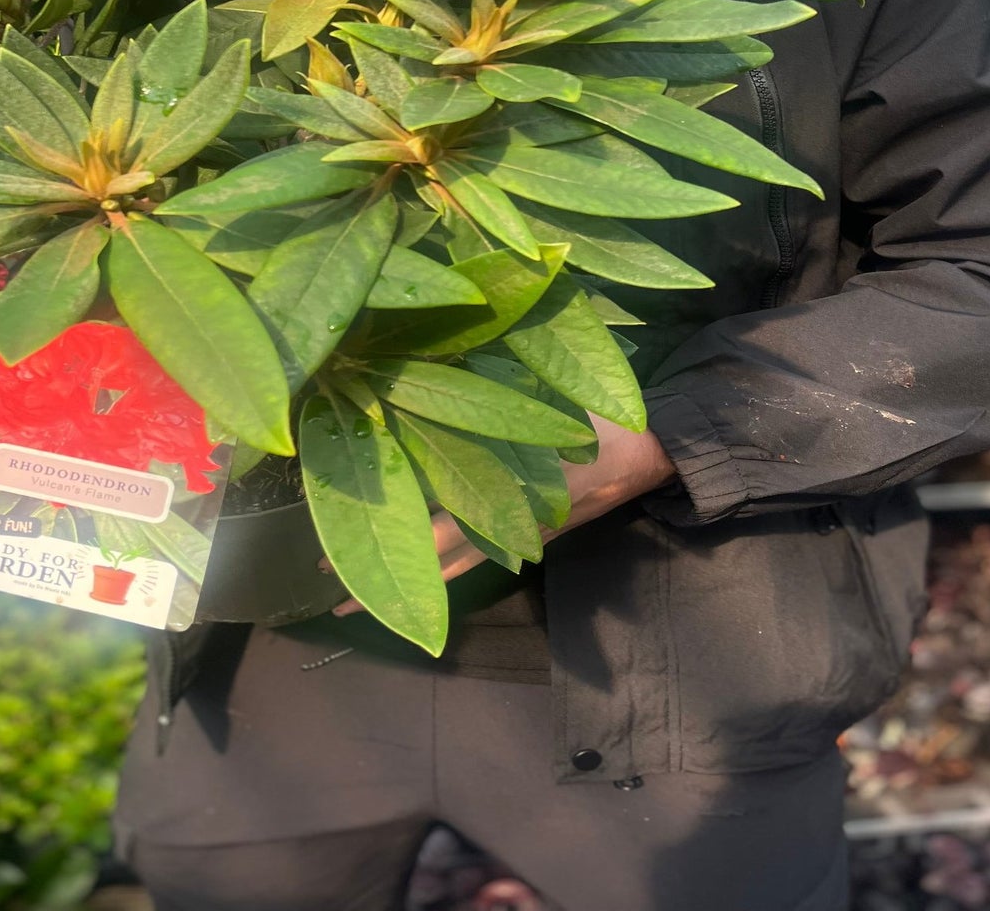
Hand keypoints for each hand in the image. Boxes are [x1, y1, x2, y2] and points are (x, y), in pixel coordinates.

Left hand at [331, 412, 676, 615]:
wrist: (656, 450)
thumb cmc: (599, 425)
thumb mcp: (548, 419)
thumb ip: (499, 420)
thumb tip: (432, 391)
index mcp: (508, 502)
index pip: (434, 535)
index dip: (386, 548)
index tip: (333, 564)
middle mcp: (509, 527)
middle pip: (436, 561)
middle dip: (387, 580)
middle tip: (333, 598)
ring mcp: (522, 534)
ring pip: (459, 562)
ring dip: (415, 575)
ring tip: (367, 590)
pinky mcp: (534, 531)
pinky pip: (483, 550)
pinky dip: (450, 558)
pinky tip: (428, 556)